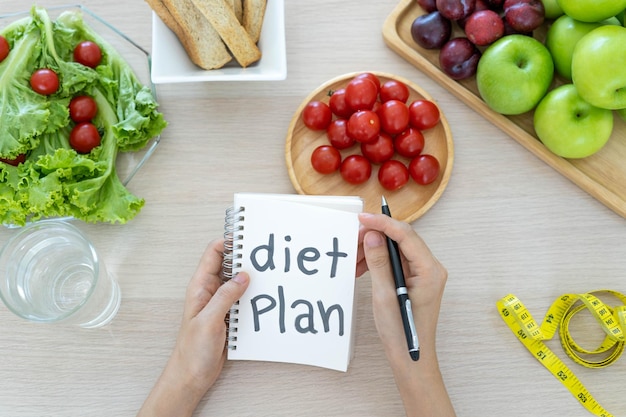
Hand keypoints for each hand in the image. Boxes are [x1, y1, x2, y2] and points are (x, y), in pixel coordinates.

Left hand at [137, 239, 249, 416]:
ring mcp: (221, 303)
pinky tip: (266, 297)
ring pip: (239, 282)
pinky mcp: (230, 315)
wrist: (192, 376)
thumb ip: (226, 296)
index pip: (214, 253)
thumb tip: (244, 276)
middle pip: (230, 265)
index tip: (247, 237)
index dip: (229, 242)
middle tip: (264, 254)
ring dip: (252, 278)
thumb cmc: (192, 351)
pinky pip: (244, 299)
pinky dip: (254, 296)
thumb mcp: (209, 320)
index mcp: (200, 286)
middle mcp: (210, 291)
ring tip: (269, 273)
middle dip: (245, 258)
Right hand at [358, 213, 454, 416]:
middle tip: (353, 239)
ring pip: (395, 249)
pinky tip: (361, 268)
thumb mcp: (385, 295)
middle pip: (401, 239)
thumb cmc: (401, 332)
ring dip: (373, 250)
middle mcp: (430, 268)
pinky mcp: (414, 279)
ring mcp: (423, 273)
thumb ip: (379, 262)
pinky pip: (395, 261)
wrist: (410, 358)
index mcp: (430, 270)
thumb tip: (372, 236)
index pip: (405, 235)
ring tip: (353, 259)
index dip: (382, 223)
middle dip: (375, 236)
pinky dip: (377, 261)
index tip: (362, 218)